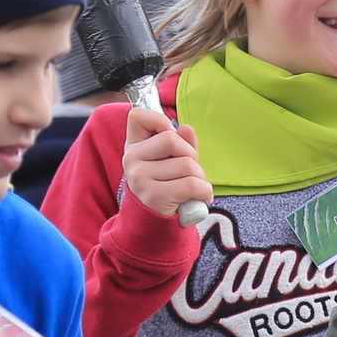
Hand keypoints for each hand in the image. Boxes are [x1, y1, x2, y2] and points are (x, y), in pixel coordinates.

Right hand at [123, 103, 212, 220]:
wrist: (155, 220)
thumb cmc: (166, 184)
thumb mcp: (170, 159)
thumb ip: (181, 141)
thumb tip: (187, 129)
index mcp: (133, 146)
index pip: (138, 116)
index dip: (160, 121)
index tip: (169, 137)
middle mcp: (131, 160)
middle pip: (172, 140)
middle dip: (191, 154)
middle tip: (190, 170)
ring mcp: (140, 178)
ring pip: (187, 164)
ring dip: (200, 176)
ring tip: (193, 187)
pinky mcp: (154, 196)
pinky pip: (192, 184)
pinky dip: (205, 191)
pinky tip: (201, 196)